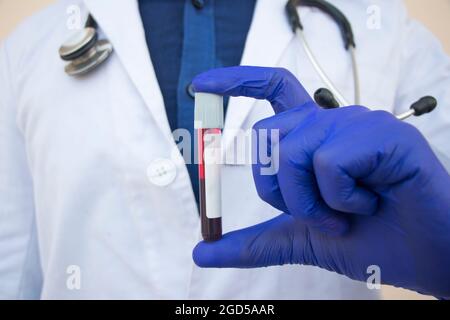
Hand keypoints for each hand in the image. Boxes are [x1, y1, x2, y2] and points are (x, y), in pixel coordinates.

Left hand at [192, 66, 449, 297]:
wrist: (423, 256)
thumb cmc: (367, 238)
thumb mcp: (298, 239)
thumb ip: (252, 243)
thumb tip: (201, 252)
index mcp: (313, 136)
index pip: (272, 89)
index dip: (235, 81)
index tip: (199, 85)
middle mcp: (330, 121)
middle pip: (265, 136)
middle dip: (277, 190)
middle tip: (317, 214)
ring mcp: (356, 123)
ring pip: (291, 152)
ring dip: (309, 203)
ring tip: (346, 214)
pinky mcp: (381, 133)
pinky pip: (327, 163)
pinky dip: (340, 199)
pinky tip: (370, 202)